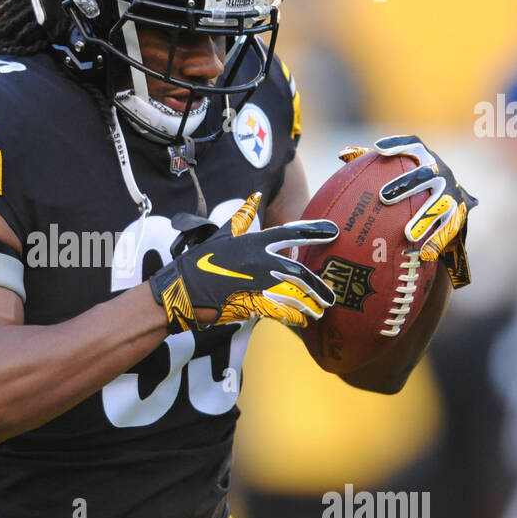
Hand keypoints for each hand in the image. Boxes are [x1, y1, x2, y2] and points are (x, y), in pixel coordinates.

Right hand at [149, 193, 338, 332]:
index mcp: (254, 242)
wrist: (182, 290)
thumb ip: (242, 217)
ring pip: (293, 294)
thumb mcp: (221, 235)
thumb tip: (254, 196)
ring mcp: (256, 283)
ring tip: (320, 311)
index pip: (291, 234)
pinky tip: (303, 321)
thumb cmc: (200, 261)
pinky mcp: (251, 304)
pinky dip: (294, 317)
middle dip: (318, 285)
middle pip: (299, 272)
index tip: (334, 231)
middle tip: (330, 295)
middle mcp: (259, 261)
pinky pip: (280, 311)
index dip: (314, 231)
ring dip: (310, 304)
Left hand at [337, 135, 475, 287]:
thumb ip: (371, 161)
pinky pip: (450, 228)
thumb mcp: (397, 169)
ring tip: (408, 235)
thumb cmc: (411, 183)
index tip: (378, 149)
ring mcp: (452, 192)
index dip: (397, 144)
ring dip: (424, 219)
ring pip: (441, 204)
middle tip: (383, 197)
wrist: (450, 200)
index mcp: (425, 158)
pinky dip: (437, 241)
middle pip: (426, 175)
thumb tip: (342, 154)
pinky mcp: (459, 214)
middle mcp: (441, 172)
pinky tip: (424, 254)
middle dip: (406, 185)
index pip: (413, 145)